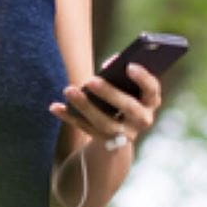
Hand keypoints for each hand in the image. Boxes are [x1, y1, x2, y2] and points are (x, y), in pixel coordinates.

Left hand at [48, 59, 162, 150]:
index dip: (143, 78)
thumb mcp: (128, 88)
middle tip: (90, 80)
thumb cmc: (124, 97)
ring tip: (69, 90)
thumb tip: (110, 63)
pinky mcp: (105, 142)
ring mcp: (124, 134)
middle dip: (109, 93)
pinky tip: (55, 107)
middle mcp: (142, 120)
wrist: (121, 133)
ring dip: (85, 106)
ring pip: (104, 122)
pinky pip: (85, 129)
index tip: (129, 65)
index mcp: (151, 101)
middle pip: (128, 107)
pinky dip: (69, 117)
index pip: (151, 90)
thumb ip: (122, 75)